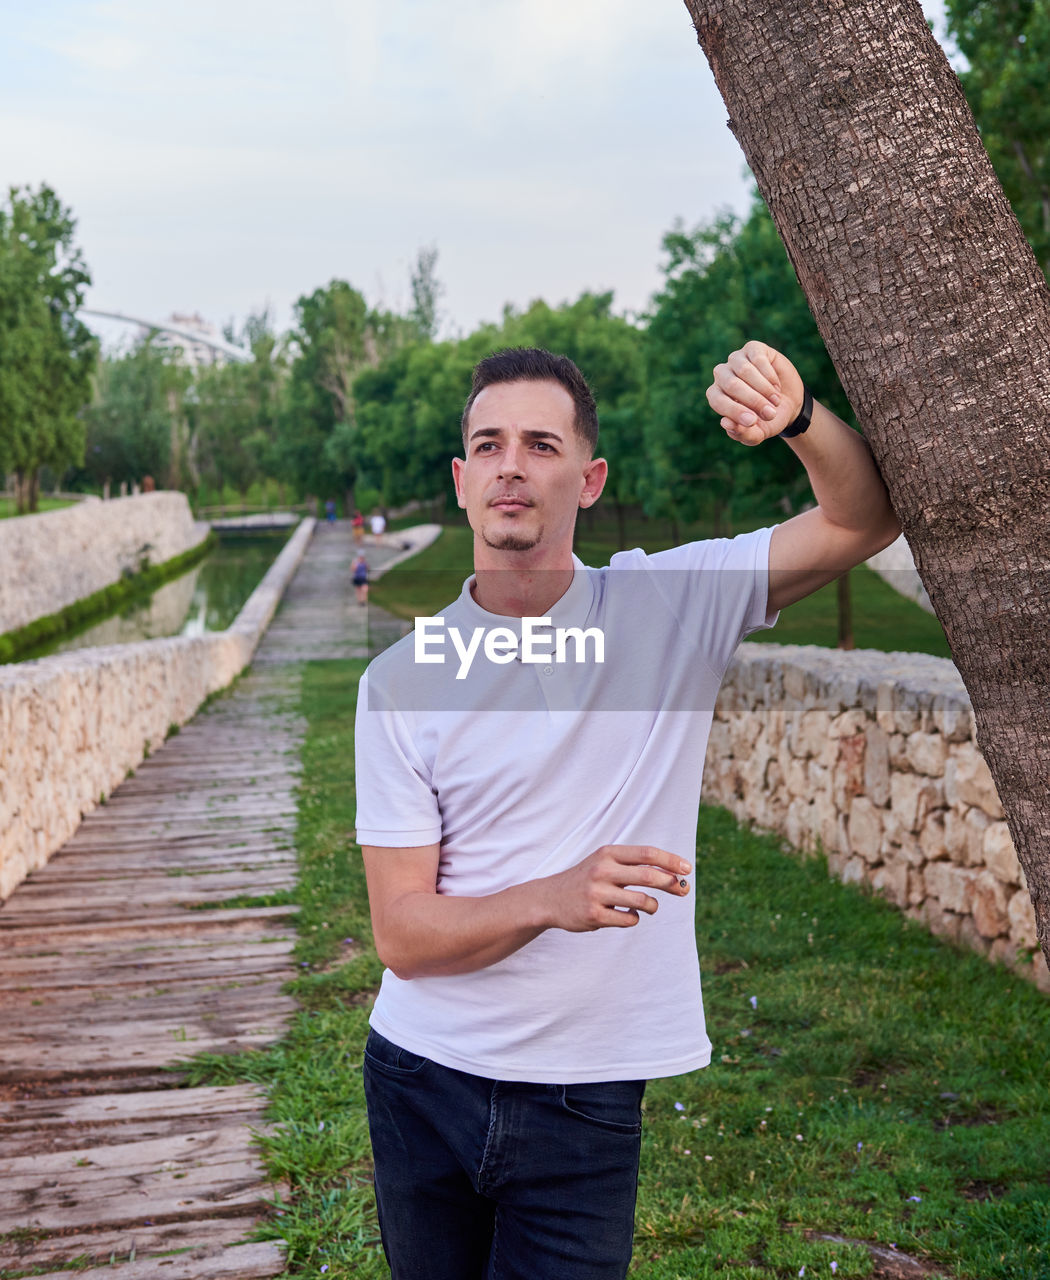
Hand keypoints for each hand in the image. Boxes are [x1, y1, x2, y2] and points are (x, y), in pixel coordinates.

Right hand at [538, 845, 691, 932]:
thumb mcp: (605, 862)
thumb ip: (634, 865)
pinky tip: (625, 914)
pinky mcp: (594, 915)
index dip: (670, 861)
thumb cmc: (587, 879)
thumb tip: (674, 875)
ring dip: (653, 905)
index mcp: (607, 853)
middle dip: (671, 883)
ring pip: (642, 900)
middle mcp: (602, 870)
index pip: (646, 854)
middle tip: (683, 890)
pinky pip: (629, 919)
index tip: (687, 869)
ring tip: (649, 906)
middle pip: (648, 875)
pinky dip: (634, 917)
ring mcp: (597, 893)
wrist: (550, 898)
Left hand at [706, 340, 804, 445]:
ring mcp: (737, 360)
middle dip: (753, 401)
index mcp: (717, 396)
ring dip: (763, 389)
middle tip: (770, 413)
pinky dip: (770, 376)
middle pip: (731, 384)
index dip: (734, 411)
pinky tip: (776, 386)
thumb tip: (725, 423)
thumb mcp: (758, 433)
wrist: (790, 404)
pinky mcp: (753, 349)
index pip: (717, 400)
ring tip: (775, 401)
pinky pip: (758, 359)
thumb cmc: (768, 419)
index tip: (753, 421)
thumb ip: (742, 433)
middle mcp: (722, 376)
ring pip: (745, 370)